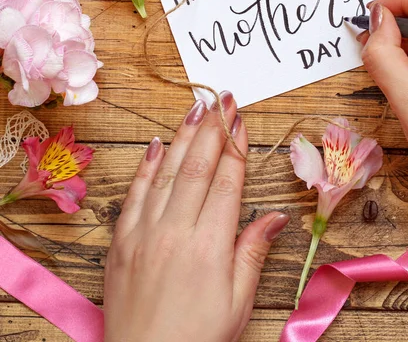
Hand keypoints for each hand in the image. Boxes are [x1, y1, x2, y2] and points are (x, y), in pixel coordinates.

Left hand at [103, 92, 288, 341]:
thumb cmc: (199, 336)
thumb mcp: (238, 300)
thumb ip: (253, 251)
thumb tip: (278, 217)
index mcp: (210, 244)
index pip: (226, 181)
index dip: (236, 146)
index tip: (242, 120)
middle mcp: (175, 230)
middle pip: (197, 166)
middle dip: (214, 128)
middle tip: (224, 99)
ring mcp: (143, 232)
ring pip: (166, 171)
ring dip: (183, 135)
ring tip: (197, 108)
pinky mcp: (120, 241)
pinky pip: (133, 194)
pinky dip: (145, 166)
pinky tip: (155, 144)